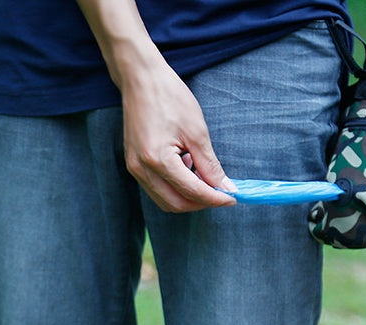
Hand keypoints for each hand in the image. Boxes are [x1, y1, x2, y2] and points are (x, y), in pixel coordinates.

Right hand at [119, 56, 236, 212]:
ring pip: (164, 199)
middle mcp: (141, 169)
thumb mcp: (197, 131)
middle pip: (175, 204)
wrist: (141, 79)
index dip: (214, 198)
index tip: (232, 198)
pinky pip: (156, 188)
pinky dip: (174, 186)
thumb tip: (224, 187)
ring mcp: (134, 168)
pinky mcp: (133, 164)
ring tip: (204, 178)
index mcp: (157, 160)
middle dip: (200, 202)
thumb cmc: (169, 97)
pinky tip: (187, 168)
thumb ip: (209, 165)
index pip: (191, 192)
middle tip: (221, 193)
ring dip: (187, 196)